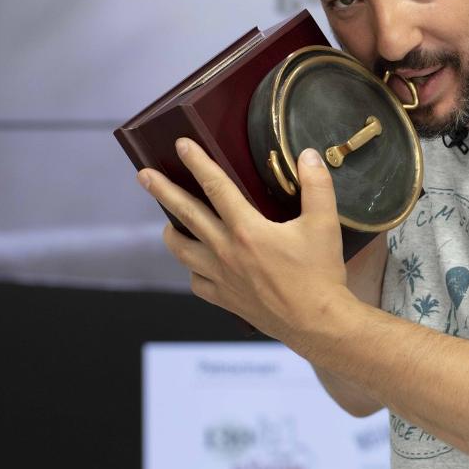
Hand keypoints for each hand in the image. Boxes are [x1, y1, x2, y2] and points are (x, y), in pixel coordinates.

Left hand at [137, 137, 349, 345]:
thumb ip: (316, 185)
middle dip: (163, 190)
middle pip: (186, 215)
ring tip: (167, 224)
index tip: (182, 145)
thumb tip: (308, 155)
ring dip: (172, 233)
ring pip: (182, 251)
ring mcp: (222, 278)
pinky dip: (194, 270)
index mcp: (247, 230)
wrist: (317, 323)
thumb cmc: (320, 274)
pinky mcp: (226, 299)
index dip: (198, 162)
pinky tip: (199, 264)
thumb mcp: (324, 223)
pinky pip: (198, 282)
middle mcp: (226, 252)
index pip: (215, 187)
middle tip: (143, 175)